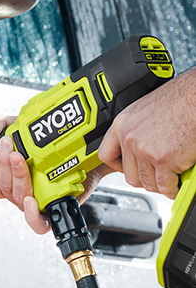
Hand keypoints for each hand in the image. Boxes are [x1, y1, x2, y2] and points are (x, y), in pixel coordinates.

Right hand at [0, 115, 114, 233]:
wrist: (83, 147)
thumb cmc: (51, 142)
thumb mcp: (20, 126)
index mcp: (9, 179)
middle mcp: (20, 192)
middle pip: (3, 188)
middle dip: (2, 164)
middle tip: (7, 143)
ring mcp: (36, 201)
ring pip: (18, 197)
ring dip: (16, 176)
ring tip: (19, 156)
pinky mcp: (53, 209)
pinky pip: (38, 224)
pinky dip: (31, 214)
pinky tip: (32, 199)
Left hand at [98, 67, 195, 198]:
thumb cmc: (181, 99)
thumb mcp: (147, 111)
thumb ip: (137, 130)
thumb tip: (136, 149)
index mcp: (122, 124)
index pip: (106, 155)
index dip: (118, 166)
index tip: (127, 168)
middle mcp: (129, 138)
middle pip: (129, 175)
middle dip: (145, 178)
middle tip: (158, 173)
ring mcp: (145, 150)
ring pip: (147, 183)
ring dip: (161, 183)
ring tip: (171, 175)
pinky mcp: (163, 160)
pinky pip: (165, 186)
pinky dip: (173, 188)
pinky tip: (179, 180)